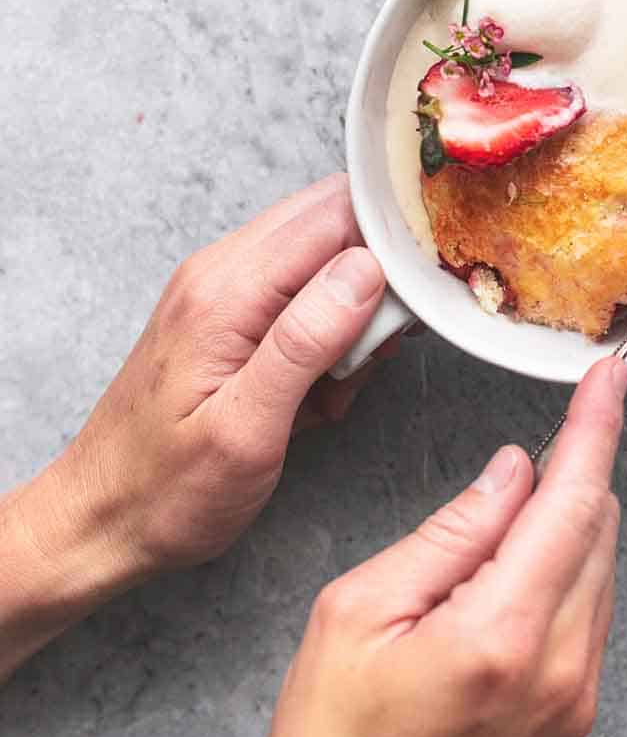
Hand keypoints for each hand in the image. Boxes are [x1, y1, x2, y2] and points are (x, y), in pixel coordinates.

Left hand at [0, 175, 389, 680]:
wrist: (98, 521)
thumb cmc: (166, 492)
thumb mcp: (246, 431)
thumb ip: (306, 341)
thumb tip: (366, 269)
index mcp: (225, 293)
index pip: (334, 215)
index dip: (391, 245)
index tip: (418, 299)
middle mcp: (218, 271)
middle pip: (332, 220)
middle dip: (377, 276)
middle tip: (375, 353)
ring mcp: (219, 288)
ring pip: (322, 256)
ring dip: (354, 313)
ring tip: (337, 387)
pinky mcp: (225, 312)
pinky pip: (299, 292)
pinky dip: (327, 334)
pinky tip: (316, 390)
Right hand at [210, 357, 626, 736]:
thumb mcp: (356, 613)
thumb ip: (450, 532)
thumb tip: (511, 473)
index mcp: (502, 633)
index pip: (573, 501)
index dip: (595, 428)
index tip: (611, 377)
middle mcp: (559, 665)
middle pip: (597, 528)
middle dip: (570, 473)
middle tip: (525, 447)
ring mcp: (574, 697)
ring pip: (598, 567)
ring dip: (564, 523)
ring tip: (491, 529)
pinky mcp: (572, 717)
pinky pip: (587, 613)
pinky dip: (560, 571)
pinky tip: (503, 578)